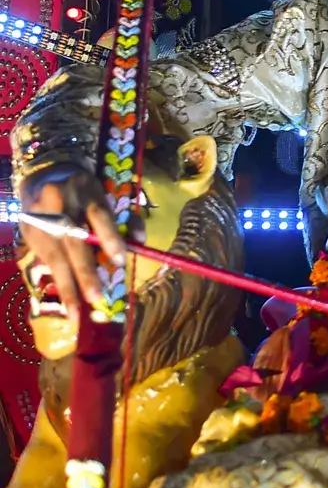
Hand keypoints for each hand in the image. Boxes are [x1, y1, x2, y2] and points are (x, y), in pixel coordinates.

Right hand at [16, 166, 125, 312]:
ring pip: (54, 258)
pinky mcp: (28, 234)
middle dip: (85, 272)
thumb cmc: (84, 189)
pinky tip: (65, 301)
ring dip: (67, 287)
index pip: (100, 216)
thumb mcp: (105, 194)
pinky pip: (44, 262)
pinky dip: (56, 281)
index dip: (109, 239)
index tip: (120, 261)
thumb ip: (124, 217)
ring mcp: (40, 222)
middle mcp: (60, 205)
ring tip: (76, 313)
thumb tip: (139, 242)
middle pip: (73, 242)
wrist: (44, 173)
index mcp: (86, 191)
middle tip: (97, 297)